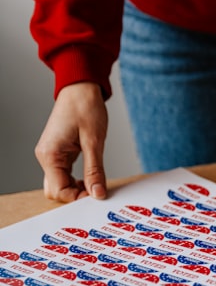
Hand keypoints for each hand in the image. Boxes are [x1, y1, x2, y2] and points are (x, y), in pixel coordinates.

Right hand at [34, 82, 107, 201]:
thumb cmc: (85, 107)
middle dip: (75, 195)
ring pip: (59, 183)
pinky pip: (64, 173)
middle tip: (98, 191)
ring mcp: (51, 154)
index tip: (98, 196)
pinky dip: (77, 179)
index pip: (58, 190)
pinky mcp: (59, 152)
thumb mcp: (94, 141)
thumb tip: (98, 193)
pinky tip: (92, 177)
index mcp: (50, 154)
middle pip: (56, 190)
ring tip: (97, 183)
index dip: (77, 197)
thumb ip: (95, 170)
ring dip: (77, 187)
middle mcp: (46, 156)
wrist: (81, 88)